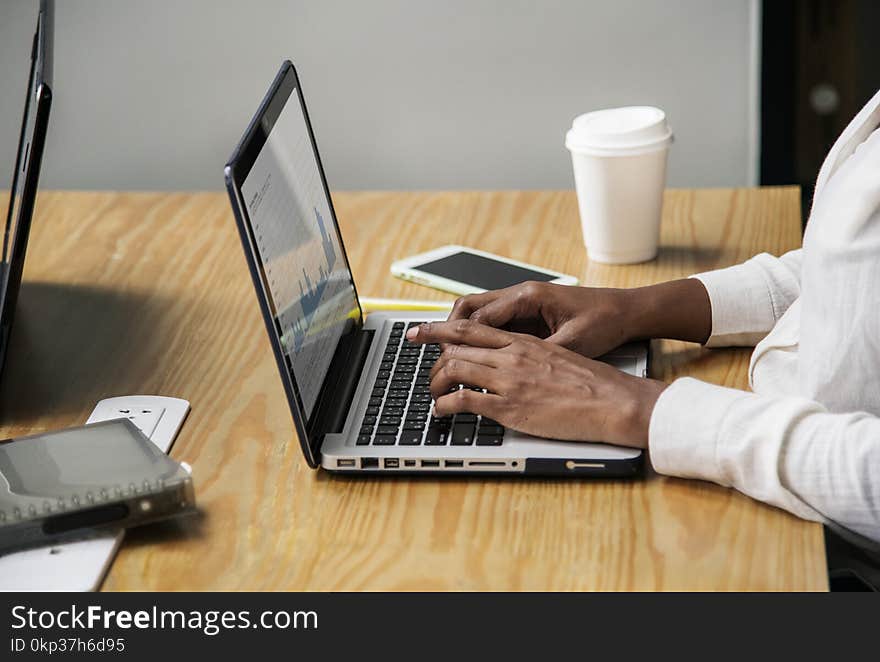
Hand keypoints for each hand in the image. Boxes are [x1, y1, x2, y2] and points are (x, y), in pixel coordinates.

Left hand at [406, 319, 666, 447]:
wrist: (614, 400)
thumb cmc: (594, 384)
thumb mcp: (559, 356)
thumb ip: (532, 356)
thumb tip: (515, 364)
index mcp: (524, 342)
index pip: (472, 328)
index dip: (441, 329)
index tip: (423, 331)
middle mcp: (512, 355)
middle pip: (456, 345)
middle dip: (431, 353)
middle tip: (420, 362)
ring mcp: (509, 380)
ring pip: (455, 368)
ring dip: (436, 382)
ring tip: (433, 392)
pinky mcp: (511, 406)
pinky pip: (464, 400)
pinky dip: (445, 404)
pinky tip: (441, 410)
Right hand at [447, 278, 712, 357]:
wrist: (628, 311)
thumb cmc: (603, 321)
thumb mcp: (572, 343)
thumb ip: (540, 354)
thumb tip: (511, 371)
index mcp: (527, 297)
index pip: (478, 315)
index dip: (454, 335)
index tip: (437, 351)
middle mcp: (521, 295)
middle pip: (469, 308)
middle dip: (446, 327)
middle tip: (425, 344)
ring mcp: (524, 304)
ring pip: (479, 314)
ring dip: (460, 332)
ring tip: (441, 353)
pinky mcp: (529, 314)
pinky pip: (495, 323)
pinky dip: (478, 336)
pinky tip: (472, 354)